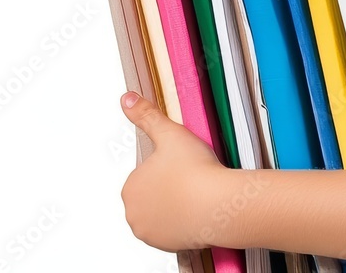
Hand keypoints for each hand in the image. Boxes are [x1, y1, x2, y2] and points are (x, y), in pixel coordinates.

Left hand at [119, 91, 227, 251]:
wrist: (218, 204)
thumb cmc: (196, 171)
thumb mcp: (170, 133)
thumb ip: (146, 115)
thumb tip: (127, 99)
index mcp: (130, 187)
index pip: (144, 172)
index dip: (165, 165)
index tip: (181, 163)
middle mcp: (134, 213)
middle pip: (151, 193)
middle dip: (167, 186)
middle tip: (189, 176)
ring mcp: (149, 232)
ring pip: (161, 211)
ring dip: (173, 204)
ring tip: (194, 192)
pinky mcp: (166, 245)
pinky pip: (171, 229)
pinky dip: (181, 221)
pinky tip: (195, 209)